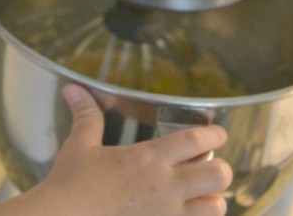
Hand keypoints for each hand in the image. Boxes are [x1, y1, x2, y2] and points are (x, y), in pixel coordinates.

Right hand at [26, 84, 232, 215]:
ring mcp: (167, 213)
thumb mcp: (80, 145)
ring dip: (213, 199)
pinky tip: (185, 214)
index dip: (214, 134)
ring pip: (216, 207)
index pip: (195, 141)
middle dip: (220, 169)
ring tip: (203, 195)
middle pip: (217, 174)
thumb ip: (86, 115)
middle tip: (210, 166)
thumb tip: (74, 89)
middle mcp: (164, 185)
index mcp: (147, 158)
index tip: (218, 133)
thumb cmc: (72, 183)